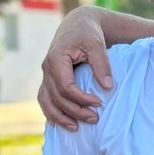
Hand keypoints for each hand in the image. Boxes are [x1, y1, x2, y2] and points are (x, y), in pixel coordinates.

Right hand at [37, 7, 111, 128]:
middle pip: (57, 97)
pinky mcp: (49, 79)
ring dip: (60, 117)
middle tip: (94, 119)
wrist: (77, 26)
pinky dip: (51, 112)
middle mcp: (47, 68)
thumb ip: (101, 65)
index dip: (81, 99)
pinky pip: (45, 99)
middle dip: (75, 111)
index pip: (65, 86)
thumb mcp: (96, 44)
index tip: (98, 104)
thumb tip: (108, 87)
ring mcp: (46, 75)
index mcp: (56, 59)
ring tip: (75, 128)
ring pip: (47, 101)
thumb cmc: (87, 34)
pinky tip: (59, 124)